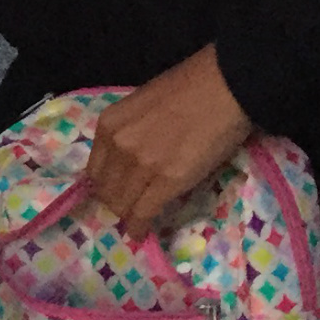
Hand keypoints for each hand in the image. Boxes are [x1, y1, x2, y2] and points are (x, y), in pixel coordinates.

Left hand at [85, 47, 250, 236]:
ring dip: (128, 216)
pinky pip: (144, 213)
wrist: (224, 86)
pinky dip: (140, 227)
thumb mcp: (142, 106)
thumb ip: (130, 132)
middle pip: (106, 190)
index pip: (94, 170)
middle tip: (128, 209)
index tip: (115, 193)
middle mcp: (118, 146)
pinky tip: (141, 233)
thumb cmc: (189, 88)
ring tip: (136, 222)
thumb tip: (129, 159)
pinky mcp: (167, 181)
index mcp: (109, 125)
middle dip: (115, 203)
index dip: (105, 186)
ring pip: (122, 205)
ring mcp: (141, 165)